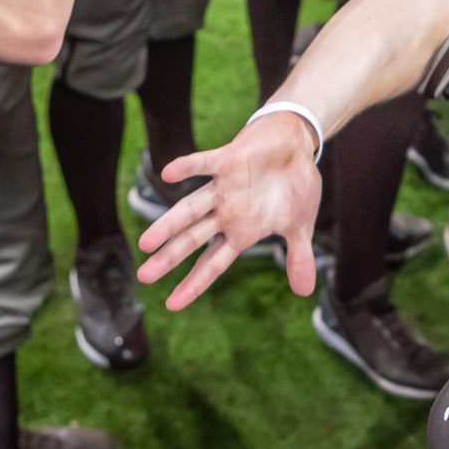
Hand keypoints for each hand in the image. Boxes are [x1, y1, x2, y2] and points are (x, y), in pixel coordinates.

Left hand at [137, 110, 323, 308]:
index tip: (171, 304)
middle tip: (144, 276)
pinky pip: (204, 164)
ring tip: (146, 242)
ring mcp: (224, 188)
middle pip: (192, 239)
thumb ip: (298, 257)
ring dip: (169, 224)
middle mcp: (226, 213)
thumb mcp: (300, 226)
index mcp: (241, 232)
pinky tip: (167, 174)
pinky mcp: (228, 160)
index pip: (213, 263)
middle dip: (169, 257)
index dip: (194, 283)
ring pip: (190, 208)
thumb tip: (304, 293)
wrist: (296, 144)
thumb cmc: (294, 186)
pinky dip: (187, 167)